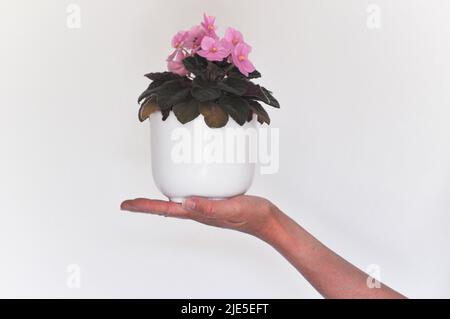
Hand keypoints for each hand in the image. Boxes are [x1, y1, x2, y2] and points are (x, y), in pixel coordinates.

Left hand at [120, 195, 279, 239]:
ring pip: (179, 199)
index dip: (144, 206)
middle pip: (167, 206)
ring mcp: (206, 205)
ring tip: (153, 186)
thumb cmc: (252, 217)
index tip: (126, 205)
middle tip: (132, 201)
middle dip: (148, 204)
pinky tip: (187, 176)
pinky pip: (194, 191)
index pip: (165, 210)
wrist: (267, 219)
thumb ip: (210, 207)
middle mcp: (199, 209)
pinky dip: (184, 184)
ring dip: (163, 195)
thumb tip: (185, 203)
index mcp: (198, 213)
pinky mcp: (215, 198)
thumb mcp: (231, 209)